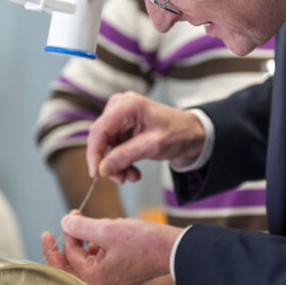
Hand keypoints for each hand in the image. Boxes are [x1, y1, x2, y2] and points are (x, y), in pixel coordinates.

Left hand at [41, 211, 182, 284]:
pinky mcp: (118, 274)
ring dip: (81, 244)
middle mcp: (101, 284)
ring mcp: (110, 281)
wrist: (173, 249)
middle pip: (70, 267)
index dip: (69, 232)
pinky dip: (94, 248)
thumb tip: (64, 223)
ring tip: (86, 226)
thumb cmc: (145, 242)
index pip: (70, 255)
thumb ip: (81, 227)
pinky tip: (101, 235)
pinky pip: (97, 262)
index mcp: (95, 278)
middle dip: (62, 247)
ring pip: (84, 263)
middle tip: (49, 234)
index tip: (72, 215)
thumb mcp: (107, 229)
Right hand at [86, 92, 205, 183]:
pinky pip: (113, 147)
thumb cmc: (177, 133)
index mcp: (127, 105)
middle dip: (108, 161)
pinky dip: (121, 161)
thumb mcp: (152, 146)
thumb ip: (125, 156)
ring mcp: (120, 116)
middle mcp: (120, 107)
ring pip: (106, 146)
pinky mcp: (122, 126)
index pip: (99, 130)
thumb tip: (102, 169)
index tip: (97, 174)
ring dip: (116, 164)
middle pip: (101, 138)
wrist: (190, 133)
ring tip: (132, 176)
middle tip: (121, 179)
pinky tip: (133, 170)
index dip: (94, 153)